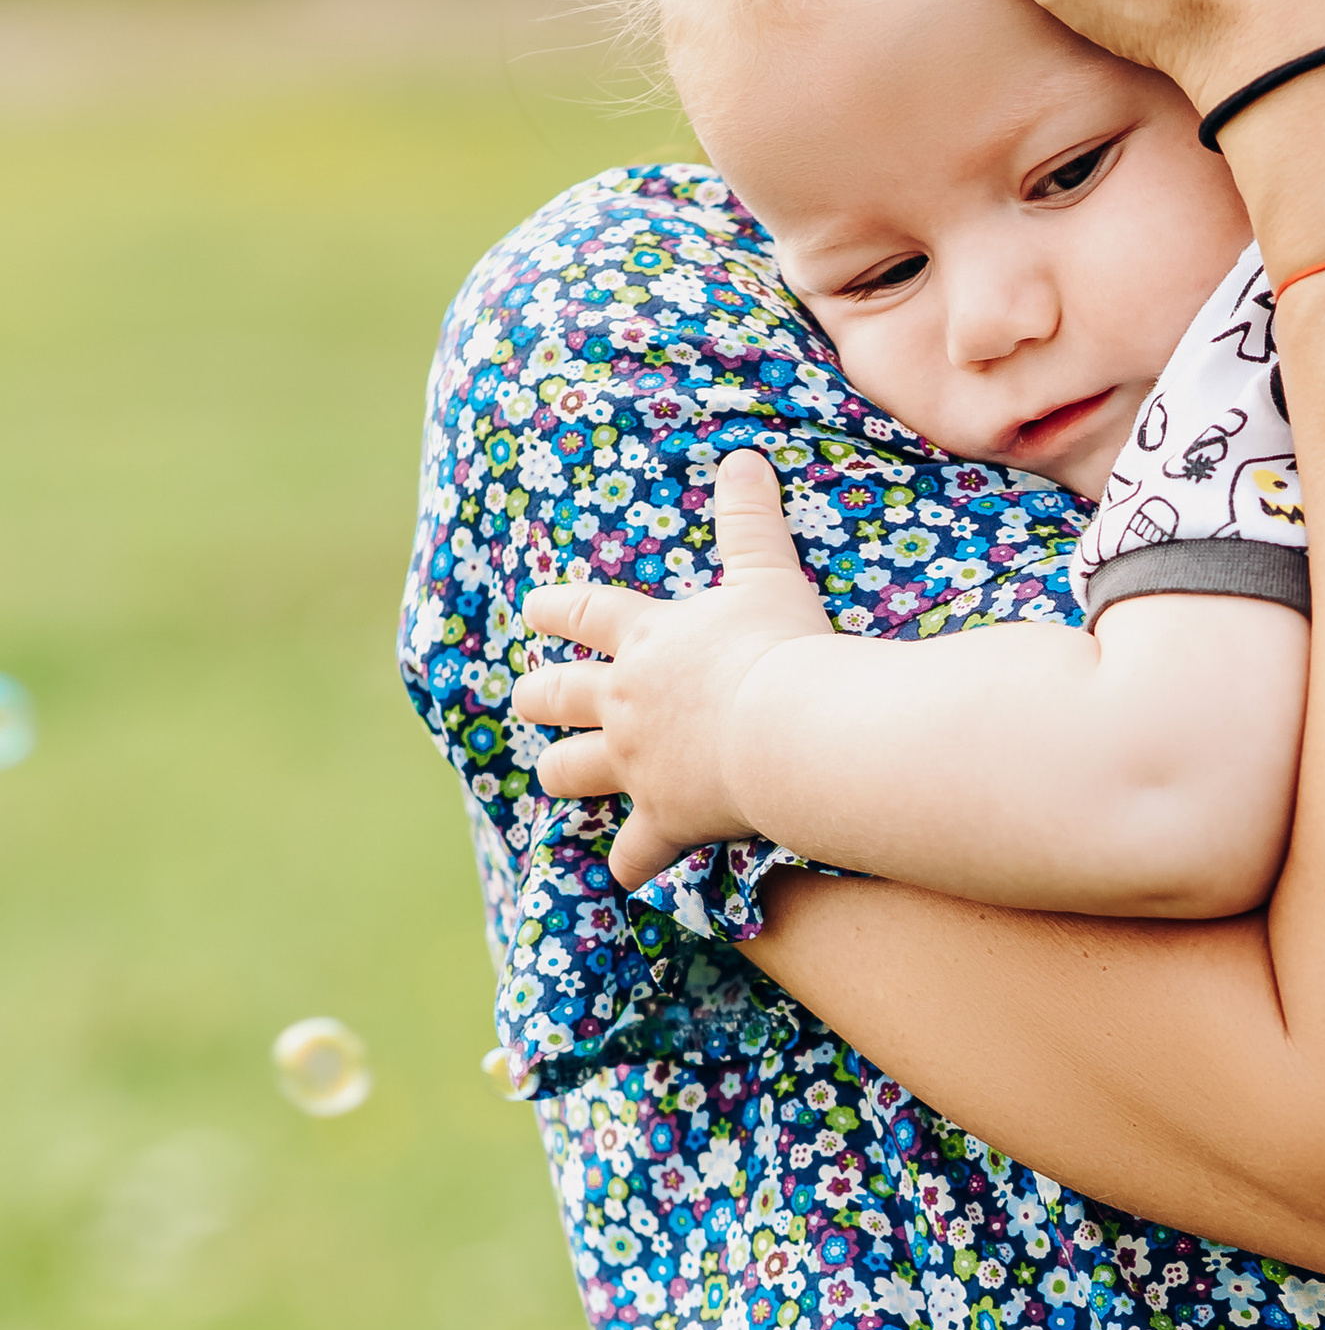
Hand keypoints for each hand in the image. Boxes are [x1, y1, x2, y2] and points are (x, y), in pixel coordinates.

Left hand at [510, 452, 833, 888]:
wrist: (793, 730)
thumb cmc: (782, 647)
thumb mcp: (768, 573)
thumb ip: (751, 519)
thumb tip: (746, 457)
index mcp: (646, 640)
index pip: (583, 615)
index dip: (554, 610)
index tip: (530, 610)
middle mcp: (626, 703)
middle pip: (557, 698)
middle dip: (538, 698)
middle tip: (526, 699)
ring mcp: (638, 764)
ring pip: (572, 772)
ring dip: (563, 773)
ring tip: (557, 776)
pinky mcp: (666, 819)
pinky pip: (636, 852)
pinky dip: (630, 863)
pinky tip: (625, 872)